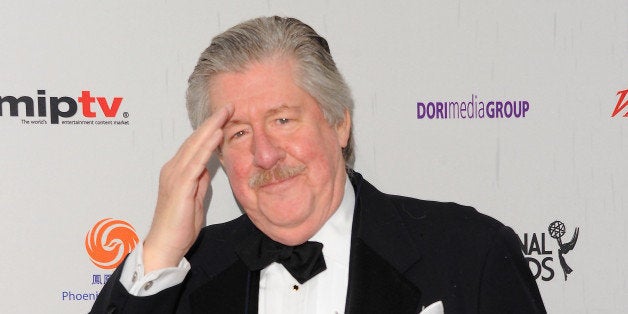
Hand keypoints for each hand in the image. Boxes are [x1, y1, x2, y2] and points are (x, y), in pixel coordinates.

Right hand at [143, 105, 232, 272]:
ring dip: (211, 128)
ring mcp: (175, 176)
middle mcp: (173, 169)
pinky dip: (206, 147)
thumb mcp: (194, 197)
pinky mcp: (180, 186)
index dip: (209, 129)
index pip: (194, 144)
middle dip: (212, 121)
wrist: (166, 244)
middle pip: (194, 139)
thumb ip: (198, 180)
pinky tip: (217, 135)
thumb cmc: (180, 225)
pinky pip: (195, 162)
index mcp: (176, 171)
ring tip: (225, 114)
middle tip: (228, 106)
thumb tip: (207, 167)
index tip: (224, 116)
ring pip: (195, 146)